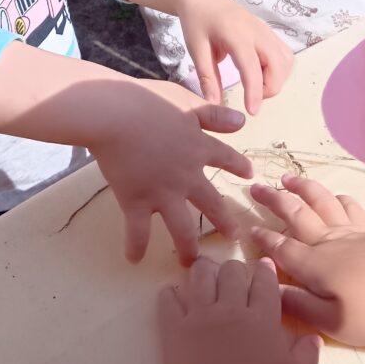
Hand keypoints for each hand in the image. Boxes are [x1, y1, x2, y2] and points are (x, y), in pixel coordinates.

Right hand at [90, 81, 253, 264]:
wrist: (114, 116)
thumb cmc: (147, 101)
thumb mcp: (186, 101)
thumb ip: (213, 114)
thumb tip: (242, 122)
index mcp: (198, 148)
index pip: (226, 158)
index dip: (238, 166)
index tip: (249, 175)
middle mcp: (186, 176)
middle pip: (211, 203)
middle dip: (224, 221)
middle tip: (234, 235)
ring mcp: (162, 193)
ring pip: (182, 229)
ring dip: (189, 247)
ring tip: (193, 262)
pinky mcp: (136, 202)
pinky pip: (138, 231)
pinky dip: (136, 246)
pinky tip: (134, 259)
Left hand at [118, 0, 292, 114]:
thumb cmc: (197, 22)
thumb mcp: (195, 49)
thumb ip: (207, 77)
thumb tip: (214, 104)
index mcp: (236, 34)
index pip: (252, 67)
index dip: (255, 91)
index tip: (252, 112)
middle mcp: (257, 31)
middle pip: (279, 64)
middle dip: (270, 87)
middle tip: (251, 97)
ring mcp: (266, 30)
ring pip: (286, 60)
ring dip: (277, 79)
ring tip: (256, 86)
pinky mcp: (269, 32)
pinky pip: (284, 54)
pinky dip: (280, 70)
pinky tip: (262, 74)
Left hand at [158, 257, 321, 363]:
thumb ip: (305, 357)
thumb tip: (313, 338)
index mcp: (261, 321)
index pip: (264, 283)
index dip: (265, 271)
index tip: (264, 266)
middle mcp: (230, 309)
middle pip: (231, 272)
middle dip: (235, 269)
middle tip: (236, 275)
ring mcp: (200, 316)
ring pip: (200, 275)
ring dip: (205, 271)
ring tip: (207, 272)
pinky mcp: (174, 329)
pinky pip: (169, 300)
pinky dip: (170, 294)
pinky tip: (174, 294)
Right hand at [250, 174, 364, 345]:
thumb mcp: (330, 322)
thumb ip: (297, 303)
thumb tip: (268, 286)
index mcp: (313, 263)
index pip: (280, 245)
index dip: (263, 237)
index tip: (249, 229)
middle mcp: (327, 240)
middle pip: (295, 212)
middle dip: (273, 198)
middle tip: (256, 187)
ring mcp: (349, 232)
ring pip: (321, 200)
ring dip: (302, 187)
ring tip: (287, 178)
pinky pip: (350, 206)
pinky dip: (337, 197)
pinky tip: (333, 197)